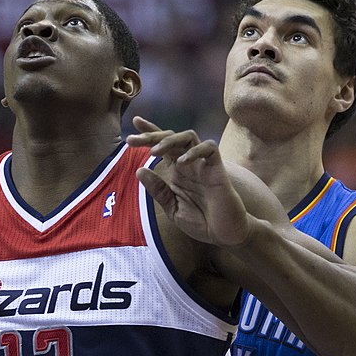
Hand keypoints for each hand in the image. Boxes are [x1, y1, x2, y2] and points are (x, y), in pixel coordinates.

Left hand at [126, 116, 251, 246]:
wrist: (224, 234)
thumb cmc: (200, 221)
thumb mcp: (172, 207)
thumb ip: (158, 190)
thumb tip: (140, 170)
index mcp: (176, 170)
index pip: (162, 145)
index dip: (150, 131)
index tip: (135, 121)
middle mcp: (188, 163)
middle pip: (171, 137)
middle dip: (151, 135)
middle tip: (131, 141)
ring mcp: (203, 164)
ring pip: (189, 136)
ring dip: (170, 140)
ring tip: (154, 152)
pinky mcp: (218, 168)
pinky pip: (209, 148)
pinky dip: (195, 151)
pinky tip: (182, 162)